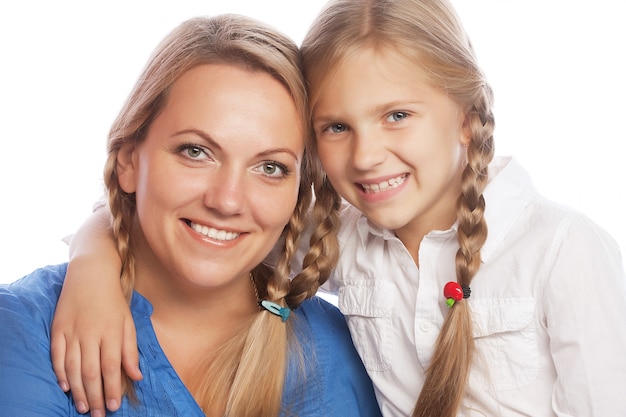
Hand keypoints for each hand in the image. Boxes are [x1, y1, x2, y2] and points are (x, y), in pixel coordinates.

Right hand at [51, 259, 141, 415]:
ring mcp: (72, 332)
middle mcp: (91, 334)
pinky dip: (60, 372)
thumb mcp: (128, 322)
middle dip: (96, 397)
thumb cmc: (113, 301)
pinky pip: (57, 355)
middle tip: (99, 415)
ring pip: (74, 368)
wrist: (91, 274)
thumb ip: (131, 350)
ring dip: (79, 391)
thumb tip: (136, 376)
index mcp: (111, 332)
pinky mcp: (58, 328)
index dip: (113, 389)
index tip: (115, 406)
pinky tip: (66, 387)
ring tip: (84, 407)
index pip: (111, 367)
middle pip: (92, 372)